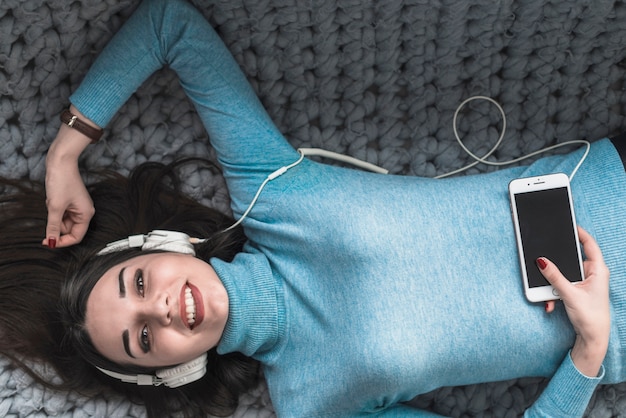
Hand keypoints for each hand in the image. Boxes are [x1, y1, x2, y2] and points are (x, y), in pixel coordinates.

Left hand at [43, 107, 96, 246]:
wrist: (61, 162)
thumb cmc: (62, 181)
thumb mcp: (55, 207)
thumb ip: (53, 227)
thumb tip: (51, 242)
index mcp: (86, 214)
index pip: (76, 236)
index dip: (62, 241)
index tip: (49, 242)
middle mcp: (84, 212)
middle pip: (70, 229)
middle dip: (56, 225)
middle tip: (48, 217)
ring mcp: (78, 206)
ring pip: (64, 221)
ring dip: (54, 216)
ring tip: (52, 203)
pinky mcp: (71, 201)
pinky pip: (61, 213)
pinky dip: (54, 209)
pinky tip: (52, 199)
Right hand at [538, 226, 609, 376]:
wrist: (593, 339)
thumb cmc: (591, 317)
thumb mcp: (570, 294)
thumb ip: (554, 276)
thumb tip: (542, 261)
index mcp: (598, 270)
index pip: (589, 245)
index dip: (579, 233)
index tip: (568, 224)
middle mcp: (592, 274)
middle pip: (571, 260)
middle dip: (556, 269)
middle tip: (546, 267)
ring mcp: (585, 283)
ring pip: (563, 275)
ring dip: (553, 286)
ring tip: (551, 296)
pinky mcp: (577, 291)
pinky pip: (561, 285)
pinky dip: (554, 294)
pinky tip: (552, 304)